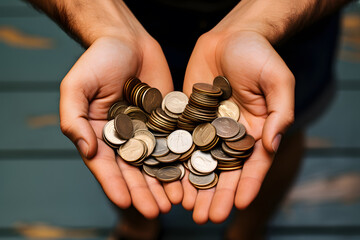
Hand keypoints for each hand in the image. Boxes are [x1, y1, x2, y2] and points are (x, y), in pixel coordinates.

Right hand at [60, 35, 182, 217]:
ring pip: (157, 162)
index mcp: (100, 134)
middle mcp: (124, 137)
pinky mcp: (167, 120)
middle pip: (134, 170)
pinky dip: (181, 160)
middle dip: (144, 191)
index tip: (126, 202)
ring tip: (175, 202)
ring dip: (164, 183)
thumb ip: (73, 118)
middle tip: (156, 211)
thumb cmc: (97, 60)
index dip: (114, 184)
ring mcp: (148, 130)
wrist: (127, 40)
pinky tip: (190, 176)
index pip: (106, 165)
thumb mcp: (76, 86)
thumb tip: (85, 149)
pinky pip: (175, 142)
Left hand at [182, 30, 293, 223]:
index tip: (239, 206)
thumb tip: (272, 145)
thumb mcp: (278, 80)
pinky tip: (168, 178)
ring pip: (200, 162)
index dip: (247, 186)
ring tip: (186, 208)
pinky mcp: (187, 117)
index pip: (253, 165)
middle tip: (206, 218)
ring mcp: (207, 128)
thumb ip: (279, 113)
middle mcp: (230, 135)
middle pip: (224, 171)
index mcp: (254, 131)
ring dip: (193, 186)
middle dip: (216, 195)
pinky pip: (180, 141)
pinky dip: (175, 161)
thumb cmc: (258, 54)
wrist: (230, 36)